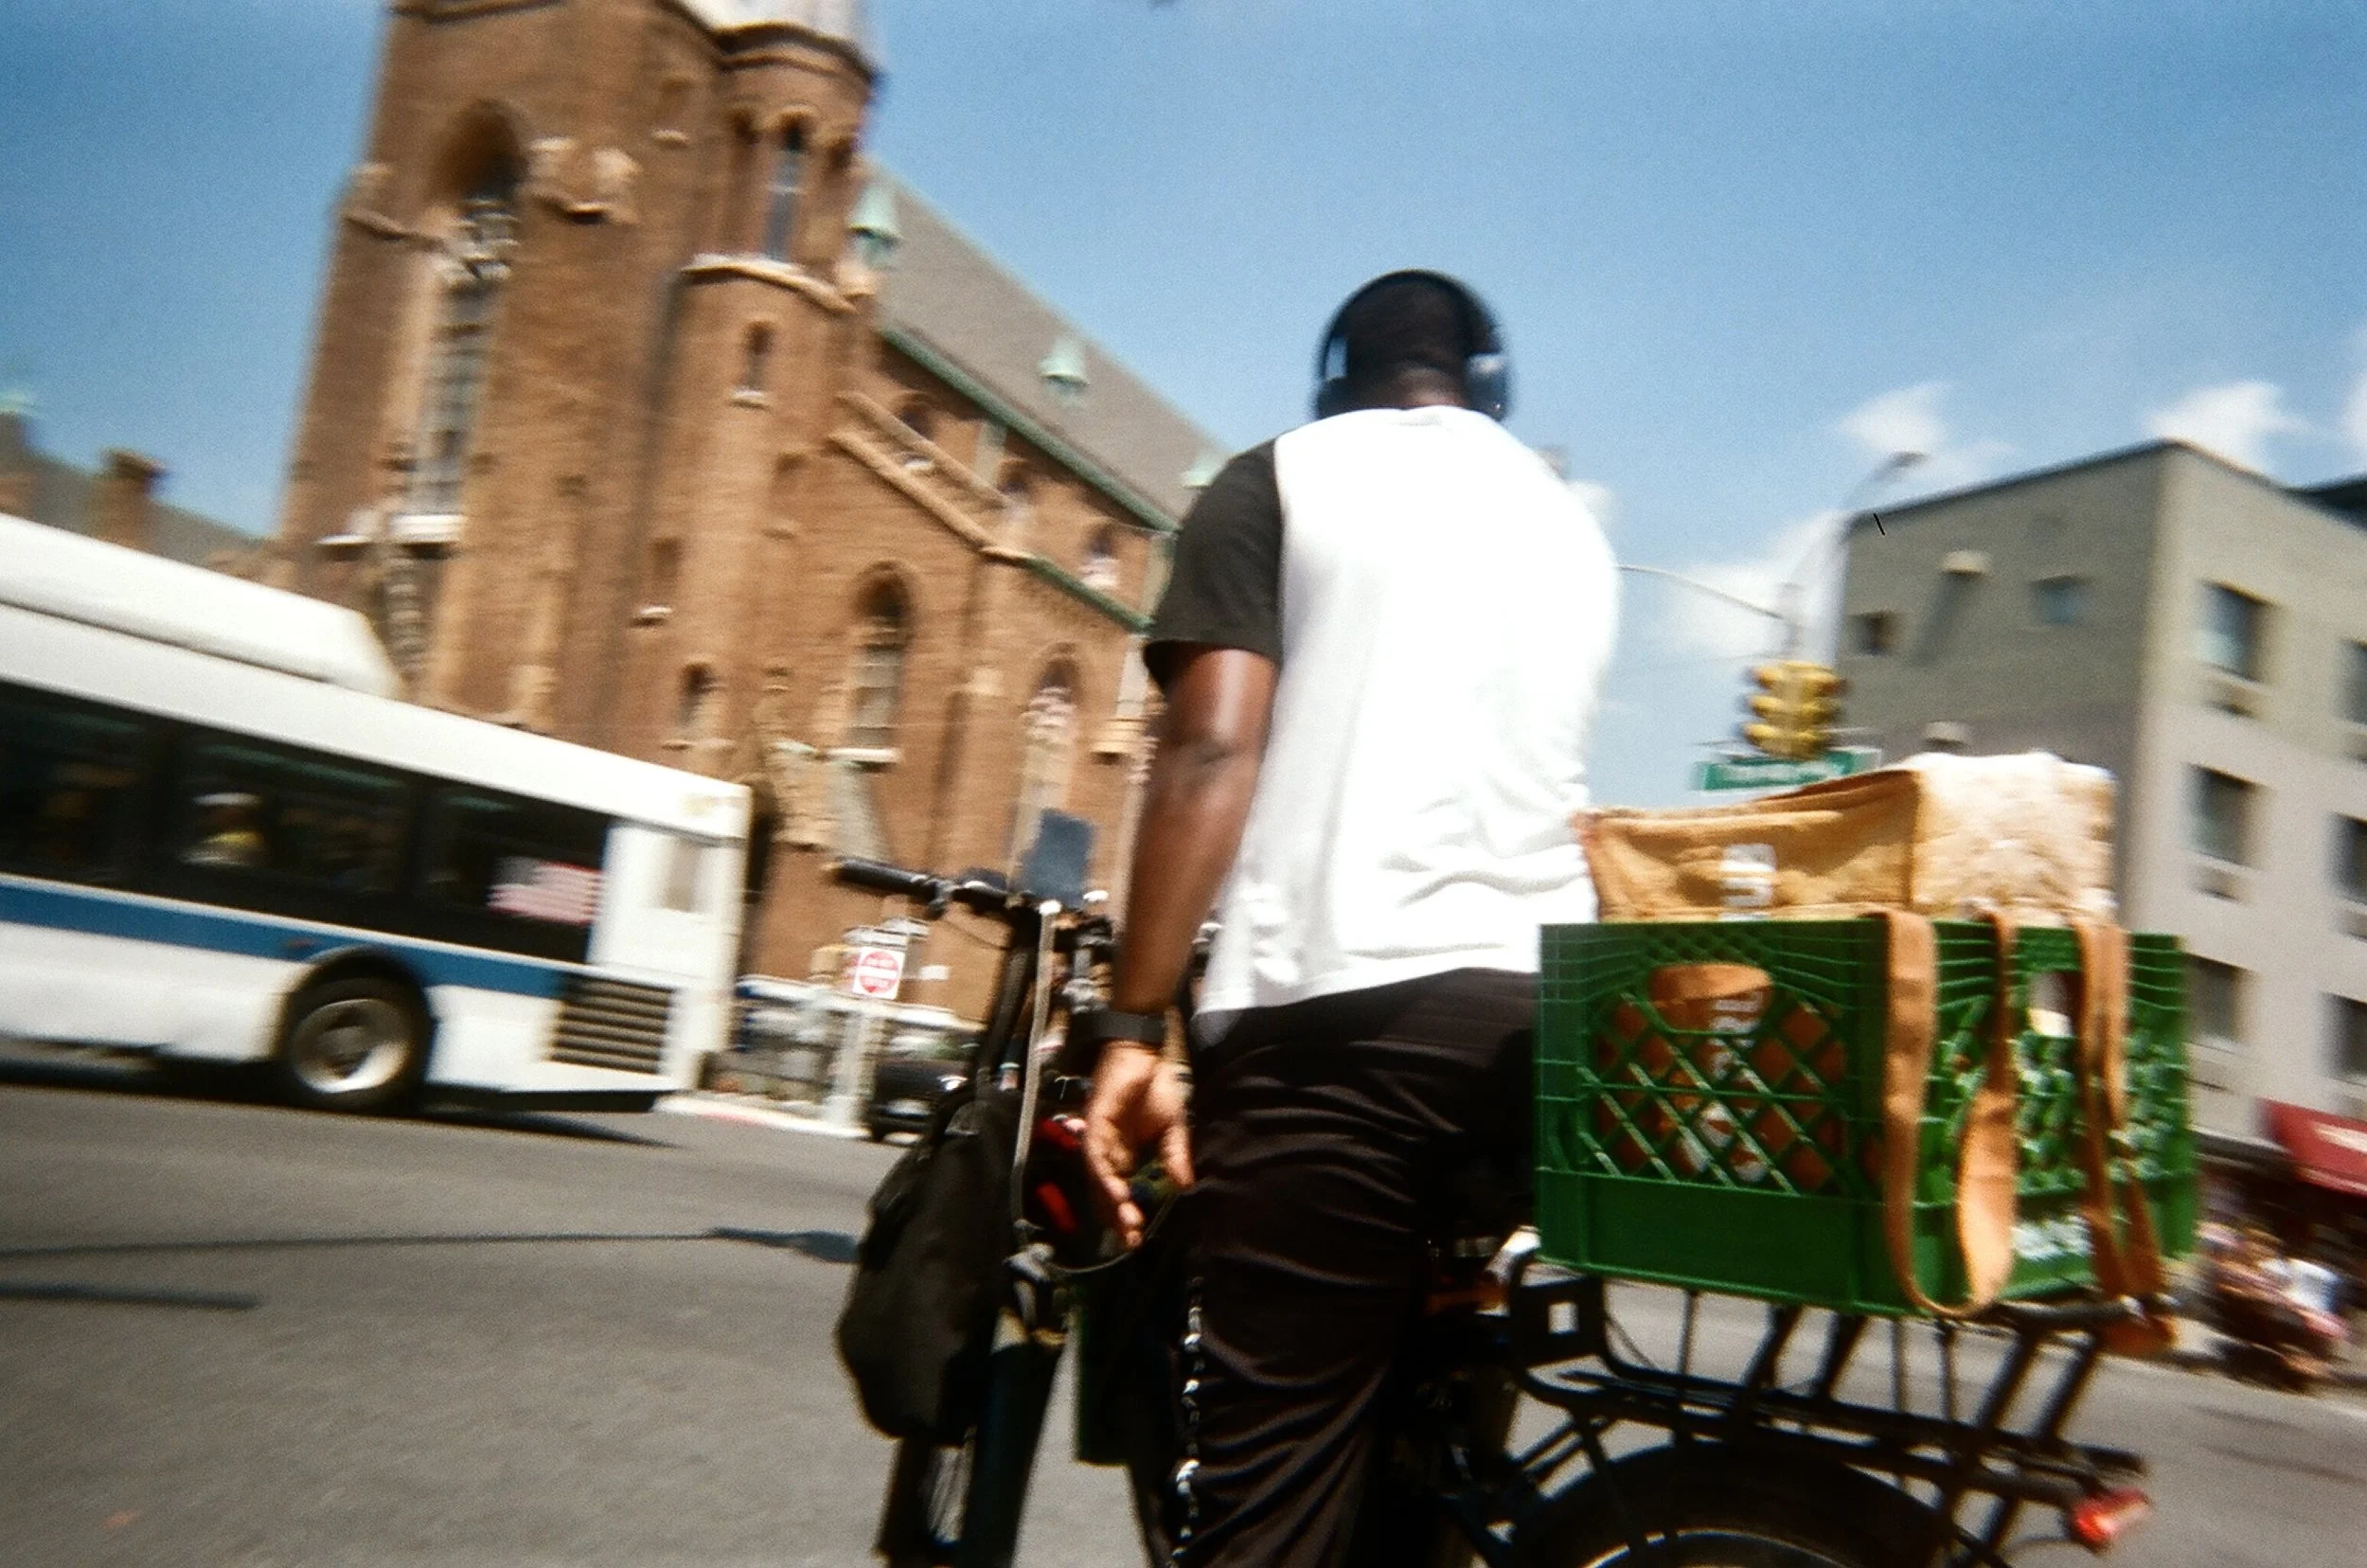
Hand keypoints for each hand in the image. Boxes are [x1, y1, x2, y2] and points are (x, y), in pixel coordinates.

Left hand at [1083, 1043, 1195, 1249]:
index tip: (1138, 1238)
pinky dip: (1104, 1173)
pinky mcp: (1095, 1124)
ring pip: (1099, 1179)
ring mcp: (1099, 1139)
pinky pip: (1096, 1154)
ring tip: (1127, 1221)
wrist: (1145, 1054)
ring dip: (1111, 1201)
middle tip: (1132, 1240)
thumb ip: (1175, 1157)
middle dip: (1117, 1218)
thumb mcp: (1173, 1128)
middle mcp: (1108, 1152)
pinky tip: (1117, 1189)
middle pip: (1105, 1193)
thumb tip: (1185, 1187)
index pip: (1121, 1194)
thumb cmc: (1156, 1088)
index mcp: (1125, 1156)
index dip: (1127, 1216)